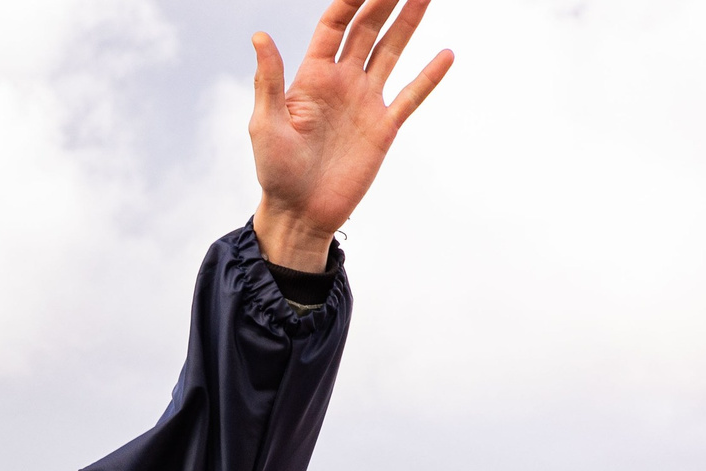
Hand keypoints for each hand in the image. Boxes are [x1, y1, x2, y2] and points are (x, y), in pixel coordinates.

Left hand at [249, 0, 452, 271]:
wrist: (299, 214)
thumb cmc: (274, 172)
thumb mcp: (265, 124)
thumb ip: (268, 80)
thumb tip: (260, 36)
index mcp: (312, 77)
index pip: (334, 26)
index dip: (350, 0)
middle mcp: (341, 82)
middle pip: (367, 29)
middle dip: (384, 1)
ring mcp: (365, 102)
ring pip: (391, 51)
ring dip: (408, 22)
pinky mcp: (384, 127)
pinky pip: (411, 96)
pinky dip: (429, 76)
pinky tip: (445, 54)